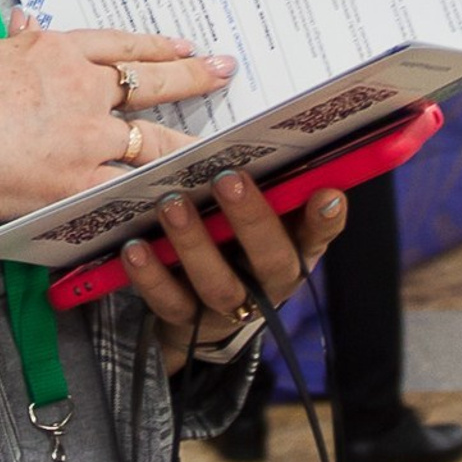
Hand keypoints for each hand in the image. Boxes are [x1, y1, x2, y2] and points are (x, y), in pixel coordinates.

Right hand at [0, 25, 233, 233]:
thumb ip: (14, 44)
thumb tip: (24, 20)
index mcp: (55, 53)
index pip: (118, 45)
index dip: (154, 45)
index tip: (182, 44)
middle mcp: (81, 90)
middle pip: (149, 81)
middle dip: (192, 74)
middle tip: (224, 69)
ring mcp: (87, 136)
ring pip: (152, 137)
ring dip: (187, 140)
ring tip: (218, 142)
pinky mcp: (82, 181)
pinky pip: (132, 185)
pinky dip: (158, 189)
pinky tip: (184, 189)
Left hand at [123, 170, 348, 367]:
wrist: (204, 312)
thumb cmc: (237, 243)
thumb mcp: (260, 218)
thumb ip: (269, 188)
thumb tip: (265, 141)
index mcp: (294, 251)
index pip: (318, 235)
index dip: (325, 219)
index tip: (325, 193)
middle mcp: (268, 284)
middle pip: (270, 261)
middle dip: (251, 220)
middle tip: (229, 178)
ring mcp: (228, 306)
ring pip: (218, 284)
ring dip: (194, 243)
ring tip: (173, 204)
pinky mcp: (186, 320)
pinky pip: (168, 302)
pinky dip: (150, 276)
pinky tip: (135, 247)